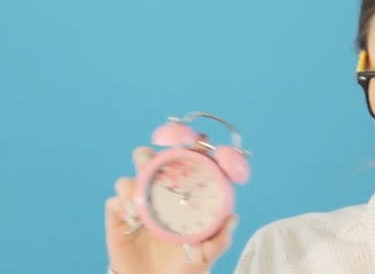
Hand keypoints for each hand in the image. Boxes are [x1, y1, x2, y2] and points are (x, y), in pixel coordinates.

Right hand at [105, 140, 237, 273]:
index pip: (184, 162)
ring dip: (133, 181)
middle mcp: (159, 193)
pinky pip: (114, 202)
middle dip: (149, 155)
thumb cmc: (185, 266)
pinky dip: (121, 204)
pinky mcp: (119, 218)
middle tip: (153, 162)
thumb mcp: (206, 256)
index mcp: (183, 194)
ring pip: (128, 179)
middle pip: (149, 160)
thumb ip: (219, 241)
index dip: (190, 144)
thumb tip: (233, 219)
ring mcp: (138, 204)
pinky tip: (133, 219)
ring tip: (140, 196)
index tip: (197, 140)